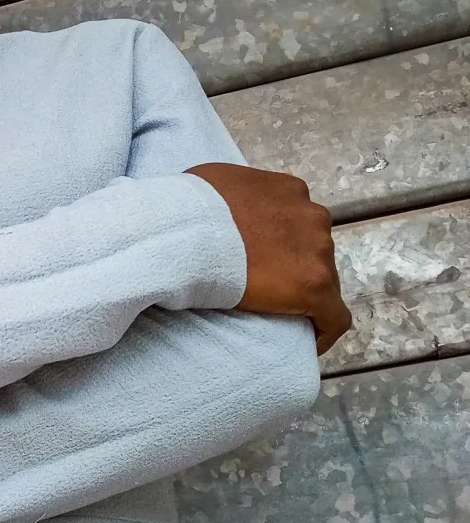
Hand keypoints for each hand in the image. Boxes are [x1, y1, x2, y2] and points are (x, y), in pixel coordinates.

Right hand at [185, 163, 351, 354]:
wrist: (188, 234)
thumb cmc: (191, 206)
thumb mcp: (214, 181)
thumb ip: (234, 190)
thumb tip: (221, 201)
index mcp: (290, 191)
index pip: (300, 221)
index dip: (286, 243)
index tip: (269, 260)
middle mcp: (311, 216)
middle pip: (314, 250)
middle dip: (294, 266)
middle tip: (264, 284)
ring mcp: (317, 251)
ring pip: (323, 280)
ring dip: (303, 292)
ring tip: (276, 311)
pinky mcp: (315, 287)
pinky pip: (334, 317)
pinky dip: (324, 330)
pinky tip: (308, 342)